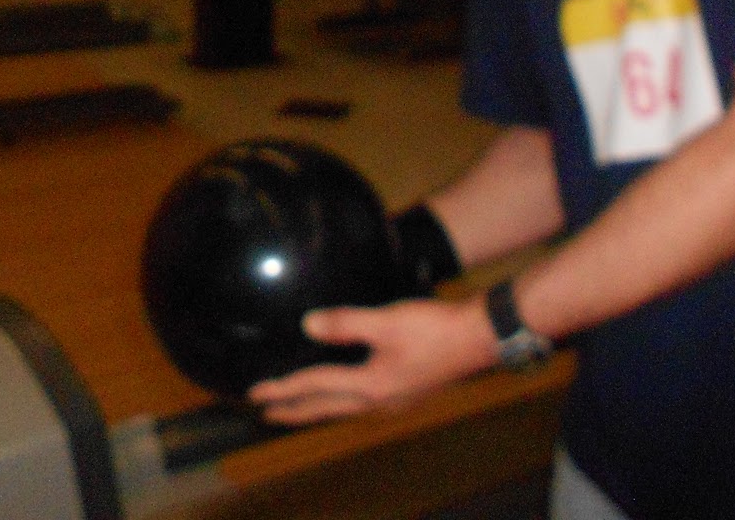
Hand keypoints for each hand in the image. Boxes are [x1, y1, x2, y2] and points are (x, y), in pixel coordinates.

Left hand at [246, 295, 496, 425]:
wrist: (479, 336)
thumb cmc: (435, 329)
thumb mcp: (386, 321)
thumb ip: (346, 323)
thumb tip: (309, 326)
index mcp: (370, 387)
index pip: (315, 388)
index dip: (283, 389)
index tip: (255, 393)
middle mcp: (378, 402)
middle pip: (325, 409)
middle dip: (294, 411)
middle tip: (266, 413)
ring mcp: (394, 400)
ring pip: (343, 409)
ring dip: (316, 408)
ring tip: (297, 407)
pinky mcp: (406, 392)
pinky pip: (361, 403)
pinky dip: (340, 401)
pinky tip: (344, 391)